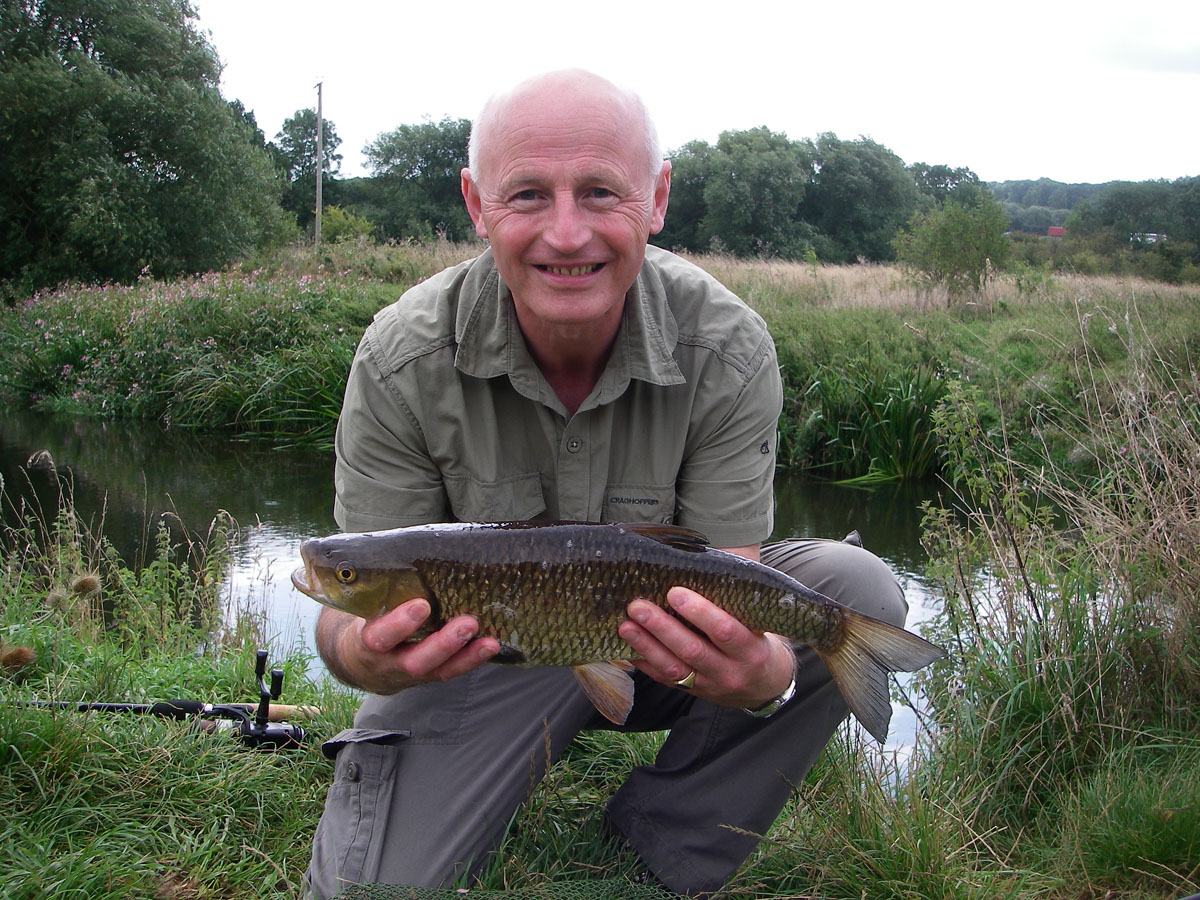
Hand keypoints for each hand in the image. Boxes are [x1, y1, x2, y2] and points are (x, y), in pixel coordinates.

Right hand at [316, 600, 499, 694]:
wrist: (365, 664)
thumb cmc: (372, 620)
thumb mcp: (367, 607)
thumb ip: (383, 587)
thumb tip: (409, 547)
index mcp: (368, 642)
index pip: (380, 636)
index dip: (399, 624)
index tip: (421, 605)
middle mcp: (390, 663)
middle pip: (415, 660)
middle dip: (443, 644)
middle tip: (468, 623)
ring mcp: (413, 673)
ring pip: (438, 670)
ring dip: (466, 655)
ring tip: (488, 641)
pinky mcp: (431, 676)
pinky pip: (452, 671)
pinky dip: (472, 659)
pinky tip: (490, 645)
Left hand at [618, 587, 795, 709]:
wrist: (764, 685)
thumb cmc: (756, 641)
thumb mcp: (756, 623)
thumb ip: (735, 599)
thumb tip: (704, 562)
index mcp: (750, 650)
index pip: (725, 631)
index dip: (700, 612)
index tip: (675, 592)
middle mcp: (730, 672)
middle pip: (692, 650)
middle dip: (662, 628)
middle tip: (638, 606)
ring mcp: (709, 686)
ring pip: (673, 668)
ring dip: (646, 645)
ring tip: (625, 625)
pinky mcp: (691, 693)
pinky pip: (663, 679)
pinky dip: (644, 662)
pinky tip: (626, 646)